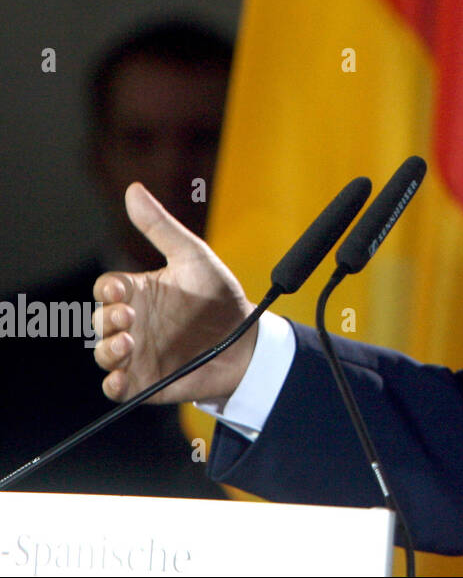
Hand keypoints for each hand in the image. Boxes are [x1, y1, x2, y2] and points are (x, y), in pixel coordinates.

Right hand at [93, 182, 257, 405]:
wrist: (247, 338)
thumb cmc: (218, 295)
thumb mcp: (193, 257)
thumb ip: (161, 228)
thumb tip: (133, 189)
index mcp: (139, 292)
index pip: (108, 288)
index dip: (109, 289)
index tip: (122, 288)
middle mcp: (132, 322)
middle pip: (101, 320)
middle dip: (107, 319)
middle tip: (128, 317)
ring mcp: (137, 353)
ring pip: (104, 354)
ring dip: (107, 350)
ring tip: (126, 345)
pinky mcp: (147, 381)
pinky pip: (118, 388)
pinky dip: (114, 386)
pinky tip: (120, 380)